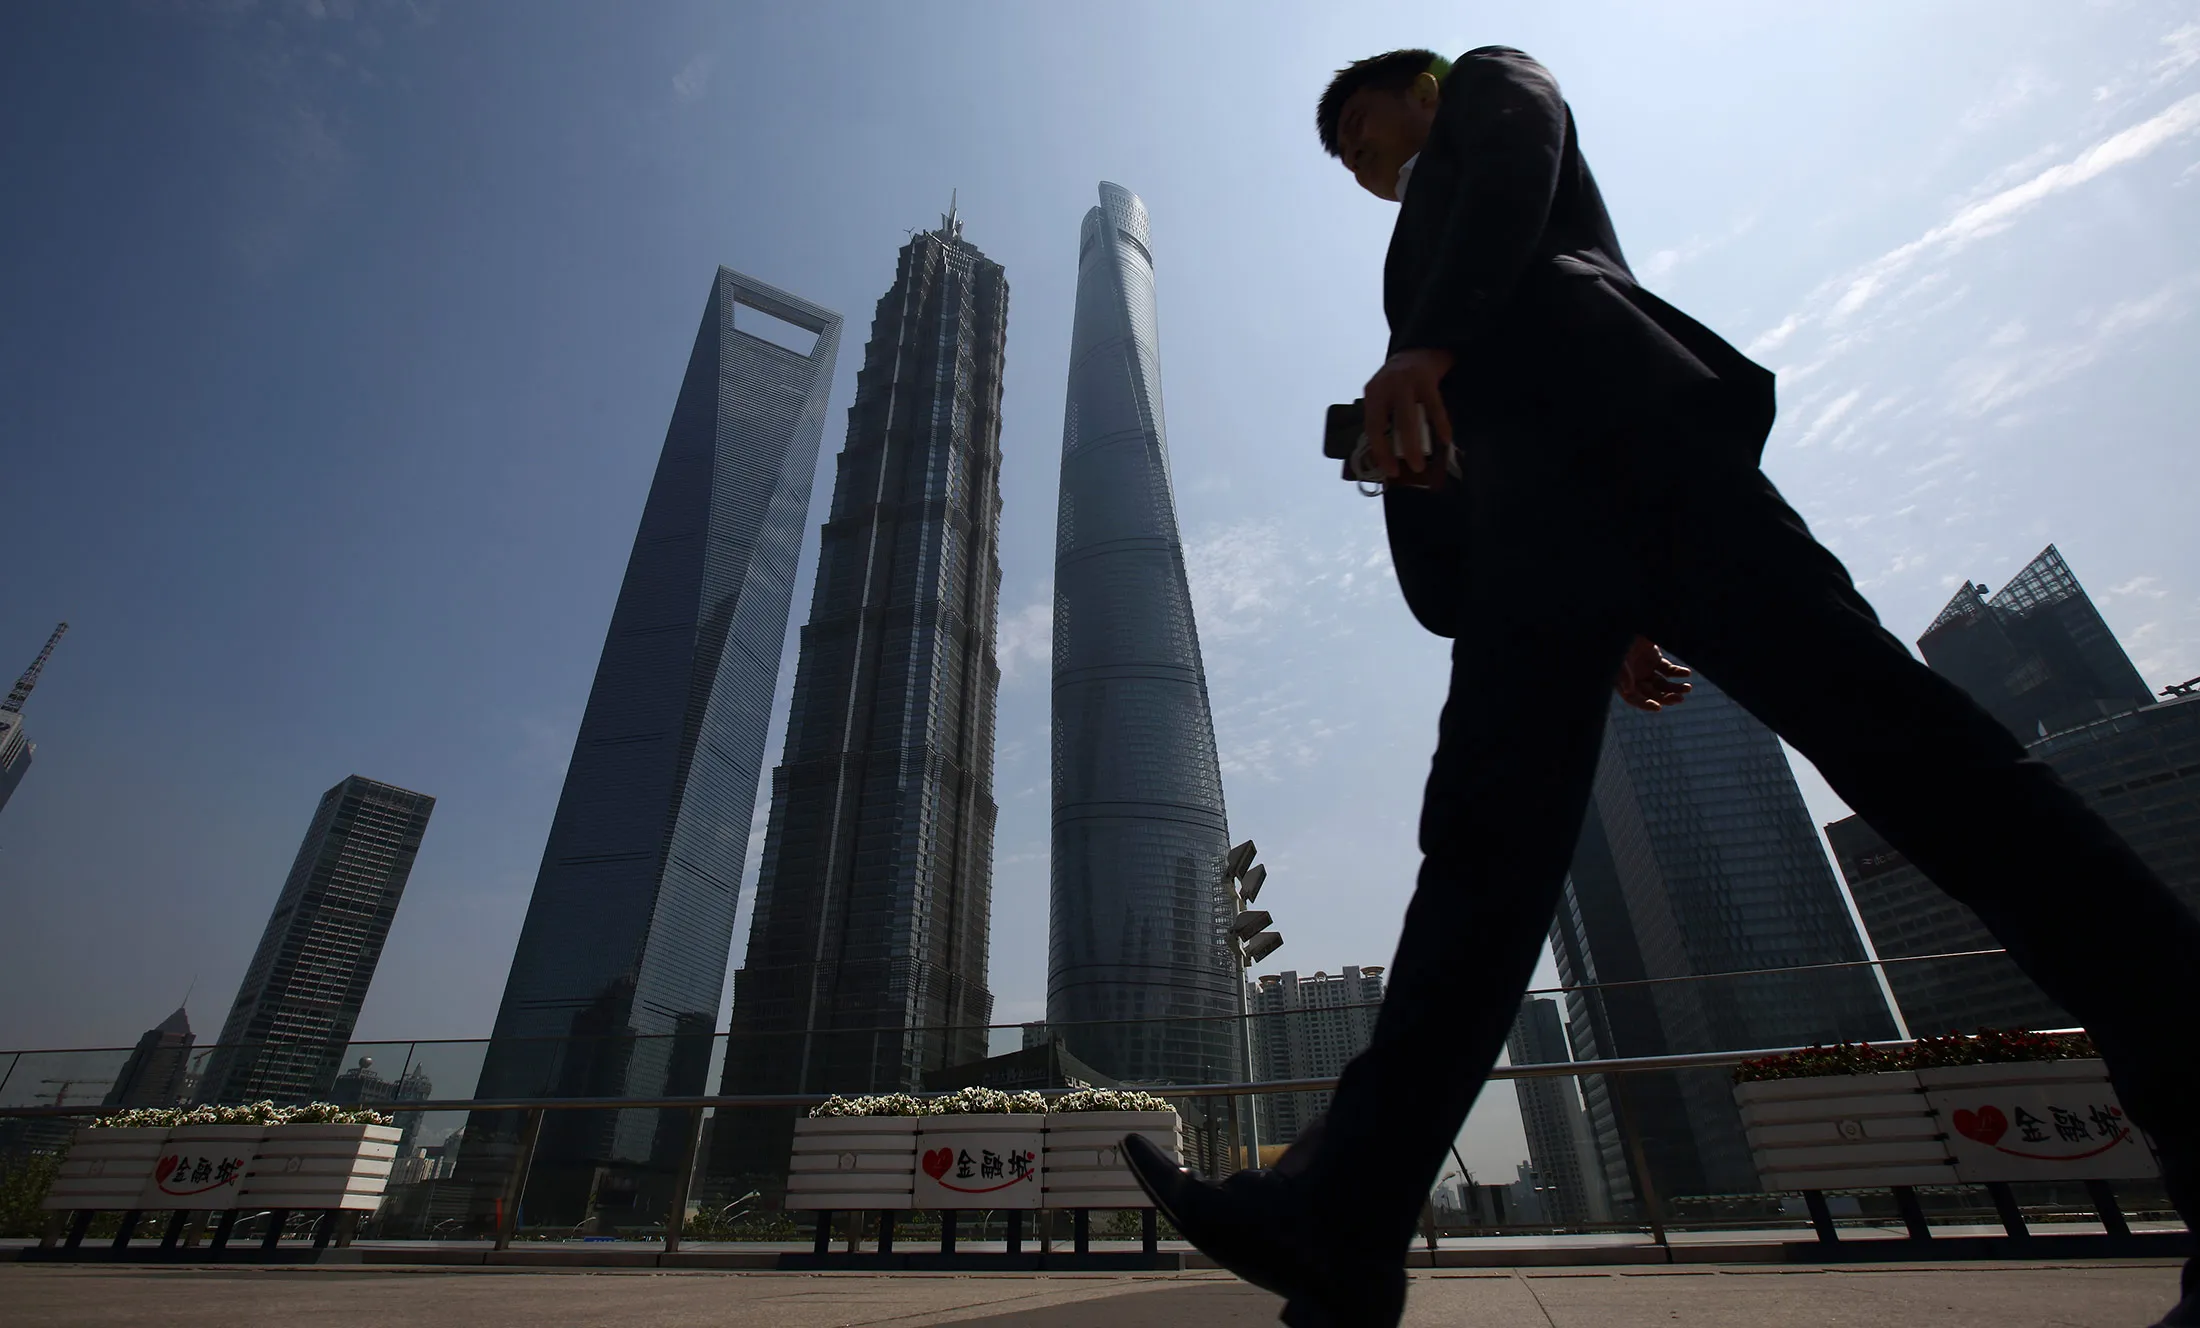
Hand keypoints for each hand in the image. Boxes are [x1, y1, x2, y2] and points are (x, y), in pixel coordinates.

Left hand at [1363, 349, 1454, 478]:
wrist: (1420, 347)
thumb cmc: (1401, 379)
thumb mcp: (1385, 393)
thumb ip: (1384, 416)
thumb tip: (1386, 454)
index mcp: (1373, 392)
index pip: (1372, 426)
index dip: (1380, 451)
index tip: (1389, 470)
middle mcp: (1387, 386)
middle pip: (1392, 424)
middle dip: (1402, 450)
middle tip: (1411, 469)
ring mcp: (1407, 381)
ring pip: (1410, 419)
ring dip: (1417, 443)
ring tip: (1422, 463)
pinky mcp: (1427, 378)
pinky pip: (1434, 407)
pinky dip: (1440, 424)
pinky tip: (1445, 439)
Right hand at [1615, 638, 1691, 711]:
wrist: (1626, 620)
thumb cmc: (1619, 639)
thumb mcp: (1618, 657)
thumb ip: (1622, 674)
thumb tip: (1628, 691)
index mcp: (1622, 681)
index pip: (1634, 698)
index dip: (1645, 705)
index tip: (1658, 707)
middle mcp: (1635, 678)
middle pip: (1652, 694)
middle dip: (1666, 697)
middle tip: (1680, 699)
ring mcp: (1646, 669)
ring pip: (1663, 684)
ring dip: (1675, 688)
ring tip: (1688, 688)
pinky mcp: (1655, 659)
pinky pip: (1668, 670)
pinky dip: (1677, 672)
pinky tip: (1686, 673)